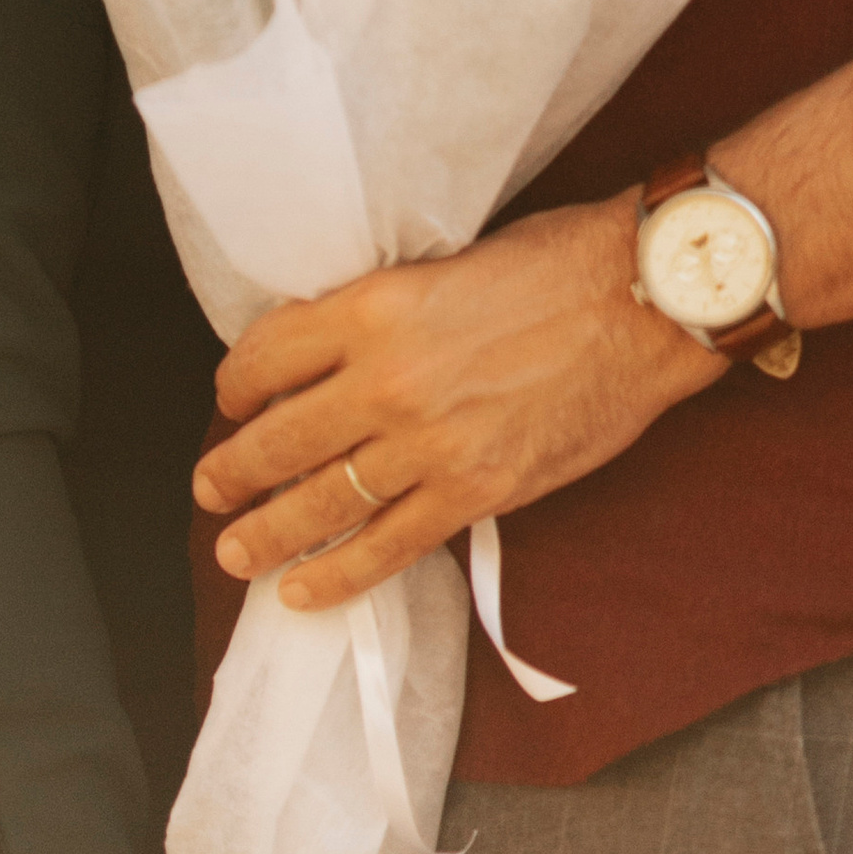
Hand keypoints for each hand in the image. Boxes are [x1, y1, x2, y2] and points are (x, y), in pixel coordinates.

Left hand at [190, 195, 720, 610]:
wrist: (642, 300)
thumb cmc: (556, 263)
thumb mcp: (445, 261)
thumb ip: (385, 310)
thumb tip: (336, 353)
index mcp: (373, 307)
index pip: (269, 353)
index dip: (236, 383)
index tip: (231, 398)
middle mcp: (386, 379)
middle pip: (279, 437)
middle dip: (233, 468)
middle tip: (210, 486)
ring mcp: (429, 443)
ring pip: (321, 501)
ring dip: (266, 531)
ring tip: (234, 549)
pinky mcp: (475, 491)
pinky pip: (388, 547)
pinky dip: (337, 575)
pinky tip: (300, 591)